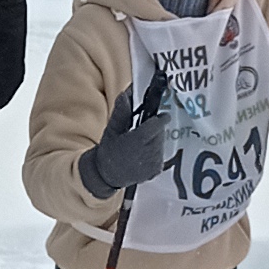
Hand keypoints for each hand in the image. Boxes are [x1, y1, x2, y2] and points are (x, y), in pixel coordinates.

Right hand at [77, 66, 176, 201]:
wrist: (107, 175)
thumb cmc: (109, 150)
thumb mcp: (112, 129)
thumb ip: (121, 111)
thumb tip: (127, 93)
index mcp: (136, 142)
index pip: (157, 126)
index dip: (161, 119)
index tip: (161, 115)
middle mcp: (147, 154)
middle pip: (160, 134)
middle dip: (155, 129)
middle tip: (144, 129)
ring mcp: (153, 164)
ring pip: (161, 144)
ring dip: (155, 140)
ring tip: (142, 142)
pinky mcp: (156, 171)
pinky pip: (161, 155)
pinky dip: (155, 151)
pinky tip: (143, 153)